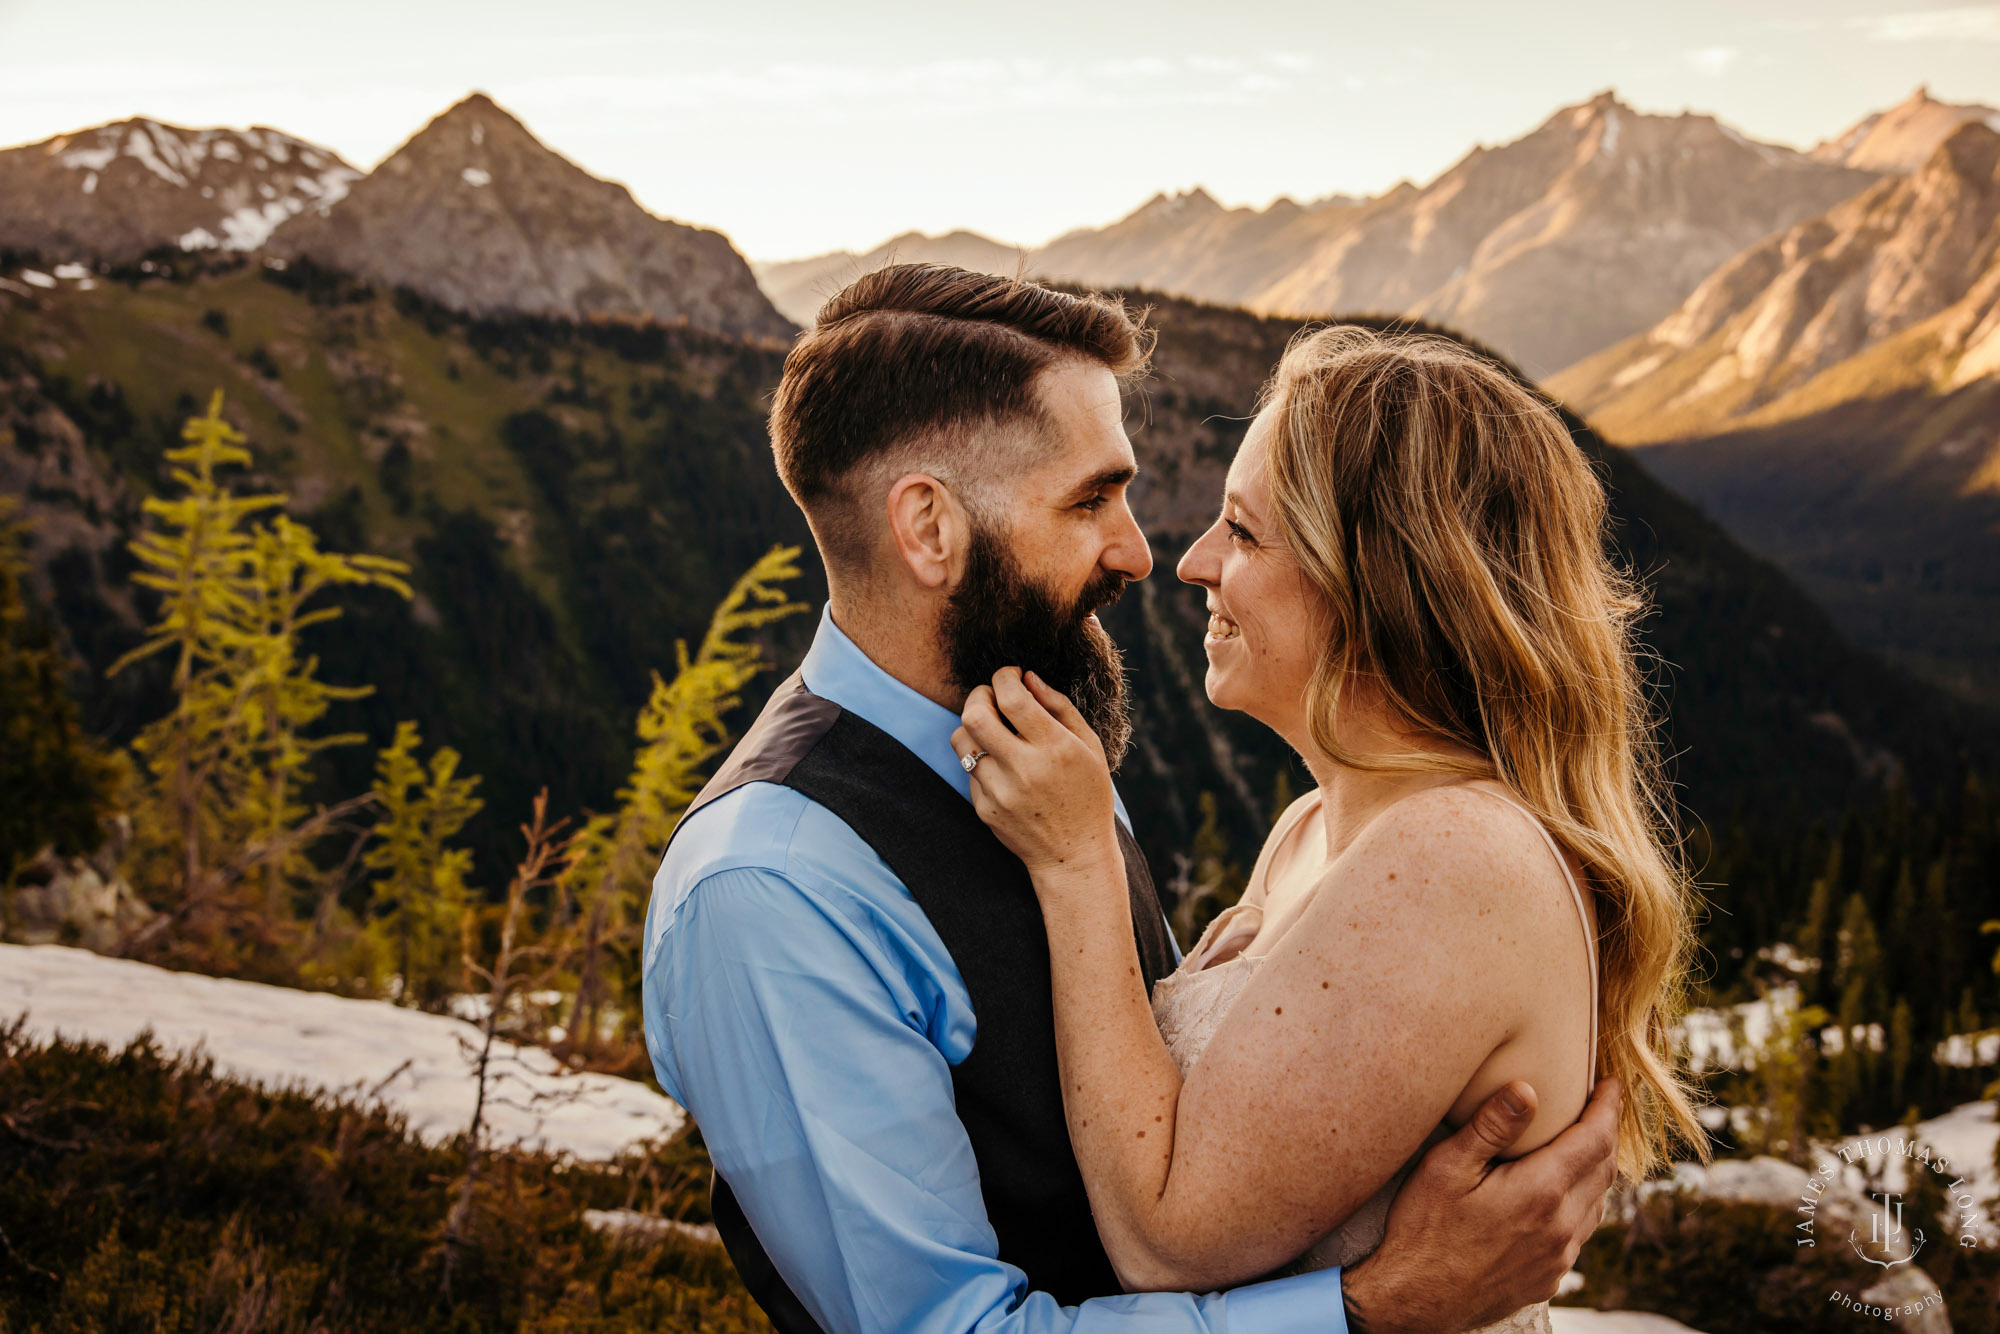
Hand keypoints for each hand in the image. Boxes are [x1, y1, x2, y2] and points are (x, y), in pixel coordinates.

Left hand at [953, 668, 1118, 884]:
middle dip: (978, 694)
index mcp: (1055, 749)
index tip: (1009, 674)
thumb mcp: (1089, 747)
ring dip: (973, 725)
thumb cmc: (1088, 795)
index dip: (1004, 676)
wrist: (1074, 855)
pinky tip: (1002, 766)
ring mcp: (1000, 792)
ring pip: (962, 740)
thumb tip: (1028, 677)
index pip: (1012, 698)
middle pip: (975, 714)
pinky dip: (981, 758)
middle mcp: (1024, 769)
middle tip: (991, 696)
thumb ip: (1060, 707)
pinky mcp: (984, 809)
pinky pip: (969, 770)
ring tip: (992, 729)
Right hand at [1342, 1079, 1621, 1333]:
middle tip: (1597, 1105)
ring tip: (1581, 1143)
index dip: (1608, 1108)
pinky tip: (1559, 1194)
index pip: (1596, 1140)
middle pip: (1604, 1170)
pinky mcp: (1548, 1278)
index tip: (1610, 1085)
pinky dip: (1581, 1202)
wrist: (1414, 1300)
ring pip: (1597, 1203)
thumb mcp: (1446, 1167)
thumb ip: (1491, 1127)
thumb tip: (1528, 1088)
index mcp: (1540, 1192)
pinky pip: (1580, 1232)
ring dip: (1595, 1169)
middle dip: (1605, 1133)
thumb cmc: (1423, 1230)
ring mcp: (1558, 1258)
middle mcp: (1560, 1227)